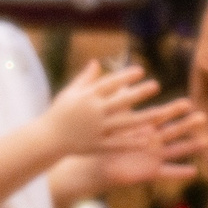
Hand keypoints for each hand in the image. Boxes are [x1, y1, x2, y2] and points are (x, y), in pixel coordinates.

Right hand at [43, 61, 160, 159]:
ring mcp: (96, 130)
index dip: (125, 77)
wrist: (48, 138)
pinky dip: (132, 142)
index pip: (109, 84)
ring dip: (143, 118)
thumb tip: (97, 62)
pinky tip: (147, 139)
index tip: (141, 70)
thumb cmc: (60, 112)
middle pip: (120, 101)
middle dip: (138, 93)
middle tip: (156, 85)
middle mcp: (93, 112)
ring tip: (160, 112)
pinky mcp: (97, 145)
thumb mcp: (70, 93)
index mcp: (87, 97)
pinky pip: (118, 144)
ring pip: (124, 123)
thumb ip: (85, 78)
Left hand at [87, 97, 207, 188]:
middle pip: (173, 131)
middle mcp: (154, 141)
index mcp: (145, 127)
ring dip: (191, 146)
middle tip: (203, 117)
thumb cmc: (105, 141)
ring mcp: (154, 157)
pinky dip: (180, 172)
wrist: (98, 164)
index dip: (174, 110)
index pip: (162, 116)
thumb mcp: (113, 119)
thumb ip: (119, 101)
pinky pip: (168, 173)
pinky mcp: (151, 172)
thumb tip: (120, 80)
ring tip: (207, 141)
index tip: (188, 102)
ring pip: (176, 150)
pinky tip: (194, 171)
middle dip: (188, 124)